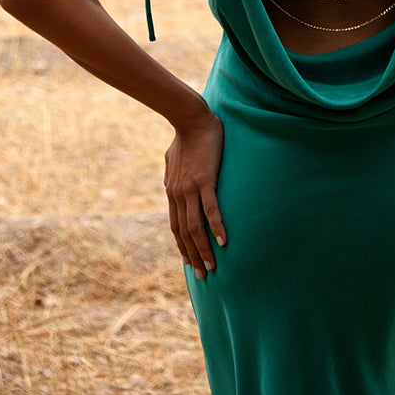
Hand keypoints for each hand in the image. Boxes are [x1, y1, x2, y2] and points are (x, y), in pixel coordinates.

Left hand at [164, 109, 225, 277]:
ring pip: (195, 227)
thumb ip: (172, 175)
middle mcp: (178, 195)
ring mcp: (190, 189)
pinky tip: (223, 242)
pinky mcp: (205, 181)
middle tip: (203, 275)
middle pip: (184, 233)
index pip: (176, 226)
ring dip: (204, 249)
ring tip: (213, 266)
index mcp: (173, 192)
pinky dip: (216, 227)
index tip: (190, 262)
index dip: (182, 246)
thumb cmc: (184, 136)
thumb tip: (171, 183)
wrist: (190, 119)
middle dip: (193, 256)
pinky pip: (210, 209)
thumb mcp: (172, 160)